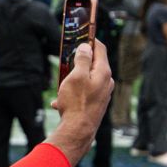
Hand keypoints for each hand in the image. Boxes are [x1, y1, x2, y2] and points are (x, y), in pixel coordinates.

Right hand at [46, 40, 113, 166]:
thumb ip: (82, 59)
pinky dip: (72, 95)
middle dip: (78, 62)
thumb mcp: (75, 76)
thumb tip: (86, 47)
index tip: (81, 35)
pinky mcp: (96, 105)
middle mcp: (106, 82)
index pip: (100, 48)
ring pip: (86, 80)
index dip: (90, 40)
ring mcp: (102, 94)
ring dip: (73, 81)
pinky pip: (83, 94)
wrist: (78, 131)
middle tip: (66, 61)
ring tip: (60, 88)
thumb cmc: (76, 102)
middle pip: (94, 64)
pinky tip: (60, 103)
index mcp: (103, 72)